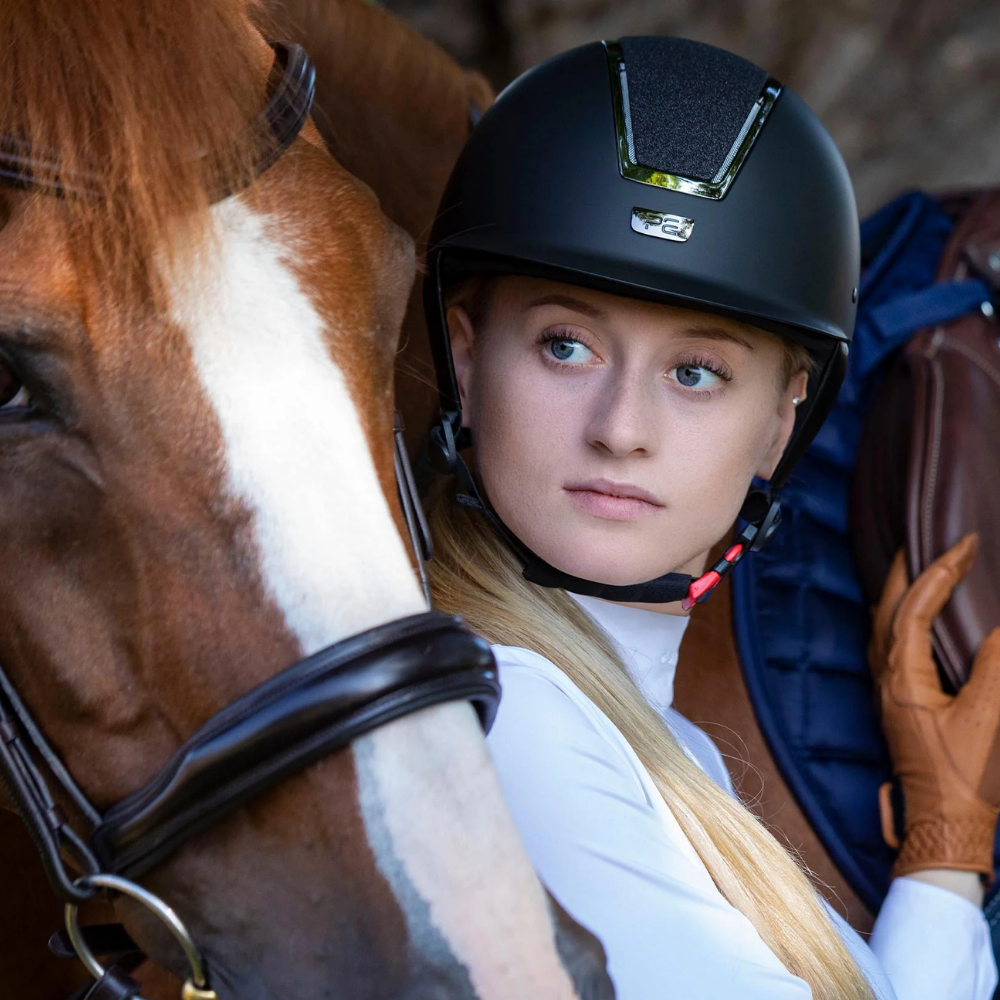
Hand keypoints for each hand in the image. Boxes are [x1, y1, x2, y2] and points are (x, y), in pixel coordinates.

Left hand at [869, 535, 999, 879]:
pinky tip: (917, 619)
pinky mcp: (897, 704)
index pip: (914, 608)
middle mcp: (885, 678)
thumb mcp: (987, 720)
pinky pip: (890, 646)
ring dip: (903, 593)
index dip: (940, 571)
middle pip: (887, 609)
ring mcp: (887, 691)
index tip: (965, 544)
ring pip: (883, 626)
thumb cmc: (964, 780)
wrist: (942, 827)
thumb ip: (993, 668)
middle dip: (908, 571)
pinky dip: (904, 620)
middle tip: (932, 541)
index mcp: (902, 677)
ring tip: (925, 569)